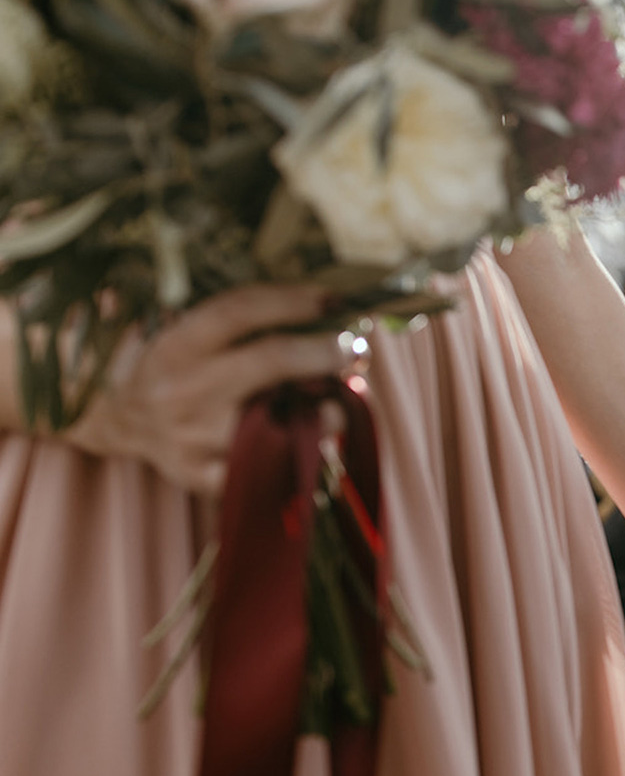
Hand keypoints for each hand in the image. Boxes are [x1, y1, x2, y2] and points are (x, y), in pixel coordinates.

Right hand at [64, 285, 343, 495]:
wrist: (119, 420)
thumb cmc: (172, 369)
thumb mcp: (190, 335)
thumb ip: (245, 328)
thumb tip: (324, 315)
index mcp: (177, 344)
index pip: (240, 311)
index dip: (292, 301)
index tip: (334, 298)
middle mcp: (183, 389)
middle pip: (269, 360)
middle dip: (323, 351)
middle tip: (355, 349)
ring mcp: (193, 438)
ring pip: (280, 421)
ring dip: (324, 412)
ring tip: (336, 406)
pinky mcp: (204, 478)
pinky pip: (269, 469)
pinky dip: (300, 455)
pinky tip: (313, 443)